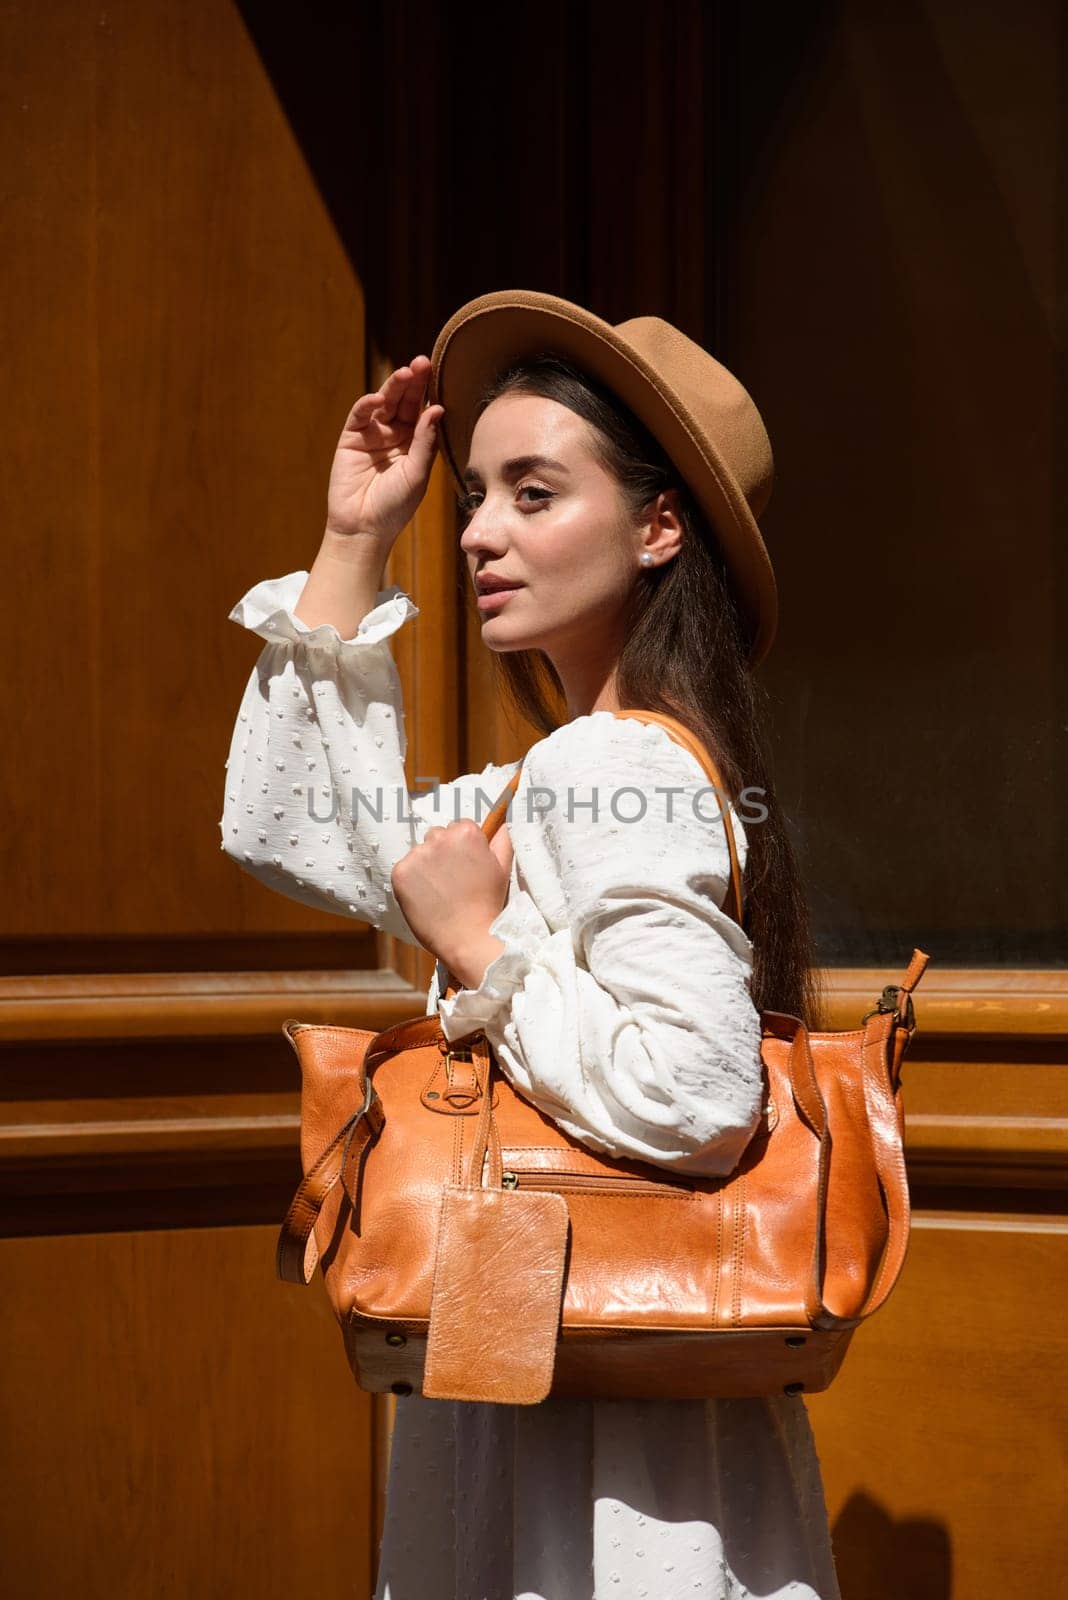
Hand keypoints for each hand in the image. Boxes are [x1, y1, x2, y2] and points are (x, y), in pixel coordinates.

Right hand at [325, 354, 444, 549]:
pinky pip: (360, 416)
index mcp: (414, 443)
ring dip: (393, 387)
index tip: (438, 373)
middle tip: (422, 362)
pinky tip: (377, 398)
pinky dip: (367, 405)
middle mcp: (394, 435)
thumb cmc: (395, 507)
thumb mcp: (417, 474)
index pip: (422, 411)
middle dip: (413, 382)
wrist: (364, 529)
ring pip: (383, 404)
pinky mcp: (351, 439)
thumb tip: (436, 409)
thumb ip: (425, 442)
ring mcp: (372, 435)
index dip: (428, 392)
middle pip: (404, 402)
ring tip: (405, 373)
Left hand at [392, 819, 512, 986]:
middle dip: (443, 853)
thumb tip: (504, 822)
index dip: (463, 849)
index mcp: (466, 832)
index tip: (466, 868)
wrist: (469, 938)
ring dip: (426, 866)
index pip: (458, 828)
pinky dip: (411, 882)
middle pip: (437, 836)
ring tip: (440, 891)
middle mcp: (439, 837)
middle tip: (453, 881)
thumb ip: (503, 839)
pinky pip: (404, 869)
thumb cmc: (488, 903)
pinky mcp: (401, 873)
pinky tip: (426, 897)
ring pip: (419, 852)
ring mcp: (417, 855)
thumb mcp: (502, 867)